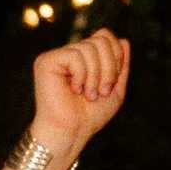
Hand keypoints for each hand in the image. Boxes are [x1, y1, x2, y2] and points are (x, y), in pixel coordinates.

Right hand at [30, 28, 129, 155]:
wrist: (72, 133)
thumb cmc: (89, 116)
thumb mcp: (115, 90)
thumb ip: (121, 65)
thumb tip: (124, 40)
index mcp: (84, 58)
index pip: (105, 36)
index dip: (115, 56)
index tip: (111, 83)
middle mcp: (69, 54)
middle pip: (101, 39)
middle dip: (109, 68)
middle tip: (102, 91)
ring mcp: (57, 56)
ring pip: (89, 47)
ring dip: (96, 75)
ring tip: (89, 94)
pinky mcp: (46, 61)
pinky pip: (74, 55)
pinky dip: (81, 75)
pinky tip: (75, 90)